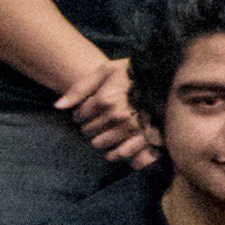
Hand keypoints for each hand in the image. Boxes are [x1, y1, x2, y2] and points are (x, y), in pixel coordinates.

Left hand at [54, 51, 153, 167]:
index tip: (90, 109)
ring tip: (108, 132)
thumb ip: (80, 87)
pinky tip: (117, 147)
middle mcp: (118, 115)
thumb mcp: (106, 70)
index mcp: (106, 99)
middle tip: (100, 120)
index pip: (79, 116)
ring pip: (101, 144)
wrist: (166, 74)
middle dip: (90, 126)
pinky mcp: (147, 137)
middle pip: (88, 132)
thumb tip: (58, 107)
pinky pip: (123, 154)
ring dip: (101, 140)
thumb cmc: (134, 71)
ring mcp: (133, 128)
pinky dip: (117, 153)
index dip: (81, 113)